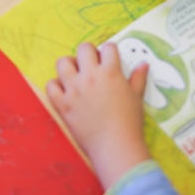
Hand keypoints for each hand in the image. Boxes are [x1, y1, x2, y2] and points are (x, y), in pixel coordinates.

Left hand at [47, 42, 150, 188]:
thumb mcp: (137, 97)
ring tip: (76, 75)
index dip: (109, 52)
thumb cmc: (129, 122)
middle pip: (83, 49)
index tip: (109, 59)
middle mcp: (90, 76)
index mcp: (110, 72)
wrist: (115, 146)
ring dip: (69, 65)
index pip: (108, 48)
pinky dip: (56, 86)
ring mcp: (74, 89)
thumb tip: (143, 64)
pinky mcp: (62, 104)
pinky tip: (65, 92)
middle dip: (89, 53)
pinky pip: (51, 86)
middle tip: (92, 65)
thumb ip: (138, 78)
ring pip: (63, 63)